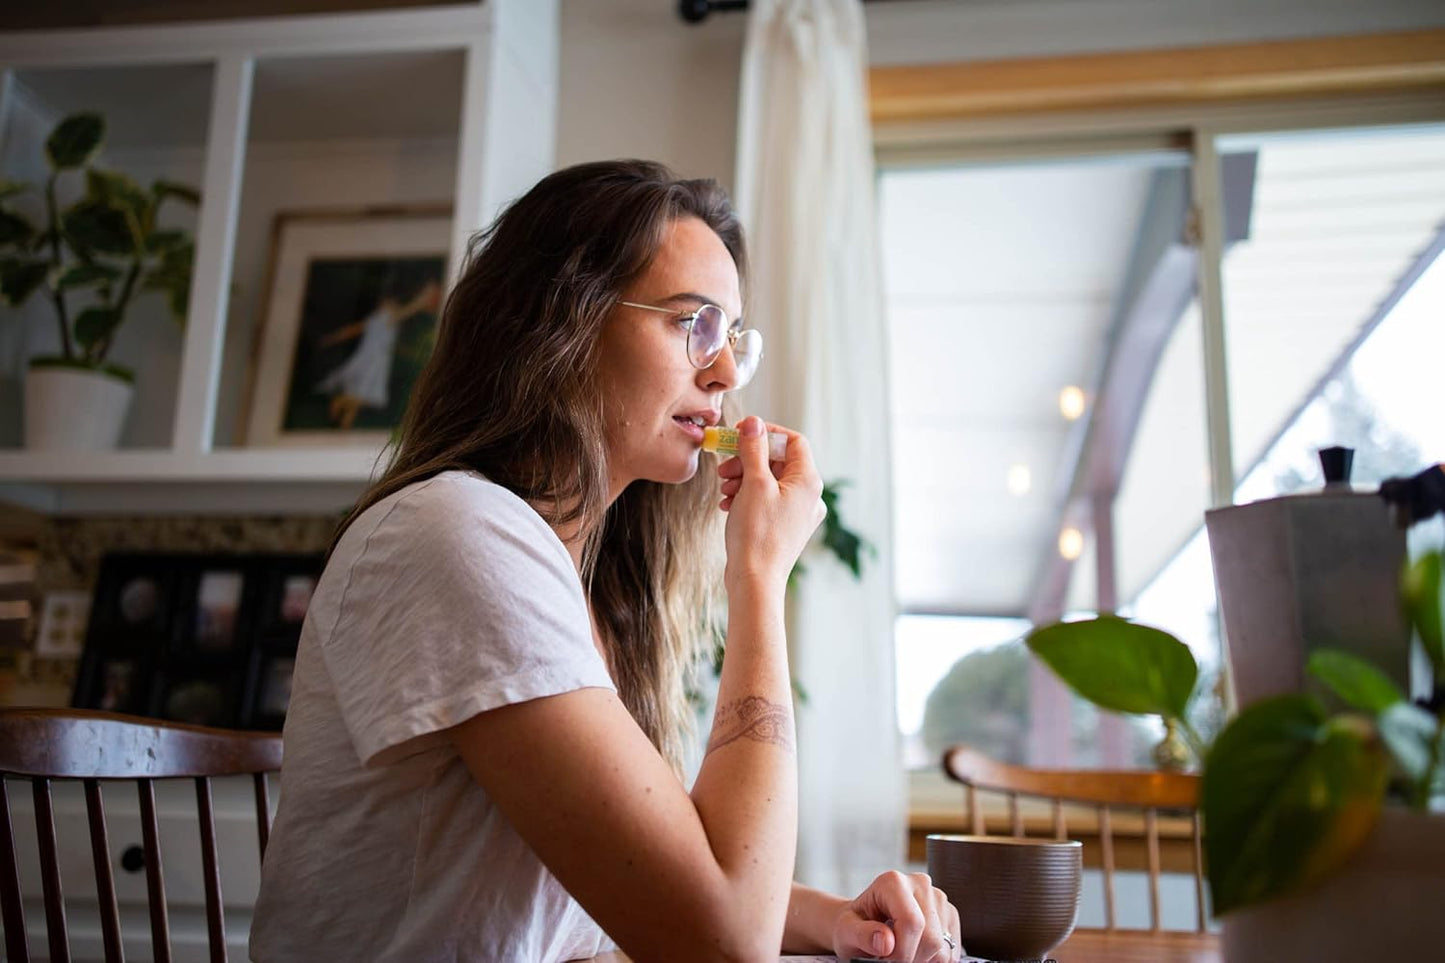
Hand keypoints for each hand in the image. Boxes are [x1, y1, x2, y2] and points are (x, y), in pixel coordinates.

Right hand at [716, 416, 824, 588]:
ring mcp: (798, 513)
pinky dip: (747, 496)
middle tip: (725, 466)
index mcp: (808, 482)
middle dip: (749, 459)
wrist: (755, 580)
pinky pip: (766, 500)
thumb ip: (754, 449)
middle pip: (779, 461)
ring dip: (744, 478)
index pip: (793, 441)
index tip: (741, 434)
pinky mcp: (784, 527)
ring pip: (770, 481)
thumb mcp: (753, 483)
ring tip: (724, 488)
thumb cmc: (757, 534)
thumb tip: (754, 422)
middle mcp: (809, 496)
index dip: (767, 433)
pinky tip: (728, 504)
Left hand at [829, 871, 960, 961]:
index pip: (912, 922)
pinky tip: (915, 952)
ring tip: (902, 953)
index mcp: (893, 882)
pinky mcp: (949, 915)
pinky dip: (933, 960)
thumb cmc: (854, 925)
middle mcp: (920, 884)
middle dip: (911, 958)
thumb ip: (862, 935)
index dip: (902, 952)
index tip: (886, 960)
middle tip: (892, 960)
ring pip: (943, 946)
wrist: (861, 923)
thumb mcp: (846, 931)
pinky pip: (951, 950)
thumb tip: (886, 942)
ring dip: (922, 960)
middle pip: (931, 937)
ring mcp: (938, 899)